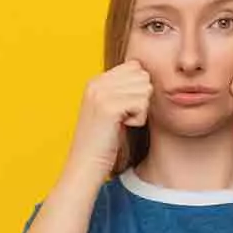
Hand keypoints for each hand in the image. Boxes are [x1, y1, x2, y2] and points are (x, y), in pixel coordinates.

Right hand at [67, 60, 152, 178]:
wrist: (86, 166)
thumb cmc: (103, 141)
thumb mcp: (110, 108)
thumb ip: (122, 89)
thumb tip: (147, 75)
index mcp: (96, 80)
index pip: (135, 66)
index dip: (138, 88)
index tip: (124, 108)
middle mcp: (96, 83)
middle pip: (142, 76)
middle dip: (141, 98)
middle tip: (123, 117)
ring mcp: (101, 94)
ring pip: (145, 89)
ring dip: (140, 110)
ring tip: (122, 122)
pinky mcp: (108, 107)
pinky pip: (142, 104)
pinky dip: (139, 120)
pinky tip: (123, 127)